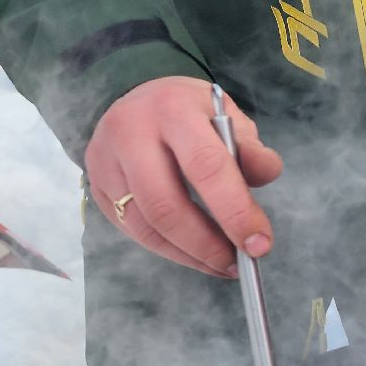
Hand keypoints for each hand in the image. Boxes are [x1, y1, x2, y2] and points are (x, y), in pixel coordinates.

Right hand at [85, 77, 282, 276]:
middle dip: (207, 245)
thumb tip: (267, 173)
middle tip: (238, 264)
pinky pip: (133, 232)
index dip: (235, 211)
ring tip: (221, 264)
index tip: (259, 243)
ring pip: (146, 226)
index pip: (206, 166)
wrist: (138, 101)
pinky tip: (195, 255)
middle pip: (166, 205)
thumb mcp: (225, 115)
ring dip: (189, 255)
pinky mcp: (97, 186)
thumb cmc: (190, 112)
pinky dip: (169, 250)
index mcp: (172, 109)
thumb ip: (249, 146)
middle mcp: (130, 132)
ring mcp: (106, 161)